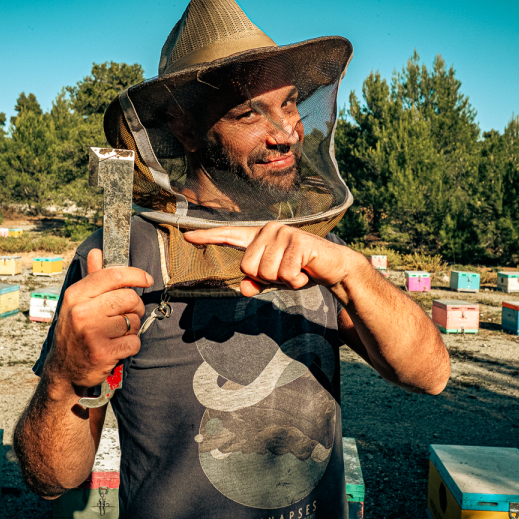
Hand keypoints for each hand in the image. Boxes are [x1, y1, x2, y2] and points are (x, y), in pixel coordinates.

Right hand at [44, 249, 152, 395]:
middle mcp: (81, 311)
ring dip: (131, 328)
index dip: (136, 275)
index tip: (147, 279)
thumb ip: (91, 277)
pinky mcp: (103, 352)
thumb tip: (97, 251)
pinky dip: (131, 345)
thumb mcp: (77, 303)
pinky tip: (117, 347)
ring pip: (133, 321)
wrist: (64, 370)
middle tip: (126, 315)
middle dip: (135, 307)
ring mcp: (91, 333)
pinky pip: (134, 342)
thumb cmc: (75, 331)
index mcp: (75, 295)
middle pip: (129, 298)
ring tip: (117, 333)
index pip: (113, 275)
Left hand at [183, 222, 362, 297]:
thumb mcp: (274, 281)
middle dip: (267, 278)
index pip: (228, 235)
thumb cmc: (299, 271)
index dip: (207, 237)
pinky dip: (295, 280)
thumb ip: (256, 284)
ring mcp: (283, 233)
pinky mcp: (298, 241)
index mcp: (258, 238)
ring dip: (283, 280)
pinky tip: (305, 271)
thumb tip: (245, 288)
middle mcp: (268, 231)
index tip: (187, 237)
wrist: (331, 267)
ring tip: (296, 271)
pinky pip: (285, 274)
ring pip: (266, 272)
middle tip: (286, 272)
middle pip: (247, 267)